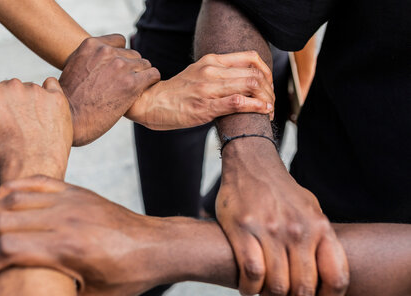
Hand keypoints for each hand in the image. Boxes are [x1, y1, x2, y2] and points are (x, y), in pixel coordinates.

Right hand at [0, 77, 72, 181]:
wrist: (32, 173)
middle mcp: (12, 85)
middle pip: (8, 89)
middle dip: (9, 105)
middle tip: (14, 129)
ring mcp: (37, 91)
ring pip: (31, 91)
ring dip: (30, 104)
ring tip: (31, 129)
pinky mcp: (57, 99)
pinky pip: (52, 89)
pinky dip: (50, 99)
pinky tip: (46, 117)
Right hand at [0, 175, 169, 295]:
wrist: (154, 247)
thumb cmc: (126, 277)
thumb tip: (30, 294)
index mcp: (68, 249)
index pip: (8, 248)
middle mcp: (65, 220)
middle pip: (3, 221)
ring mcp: (71, 201)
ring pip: (13, 198)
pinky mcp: (76, 191)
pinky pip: (35, 180)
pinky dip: (10, 188)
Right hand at [60, 34, 160, 145]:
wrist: (71, 120)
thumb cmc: (68, 101)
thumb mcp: (73, 69)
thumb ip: (89, 59)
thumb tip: (96, 60)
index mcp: (91, 45)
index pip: (119, 41)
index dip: (121, 56)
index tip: (117, 70)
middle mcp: (107, 52)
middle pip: (133, 54)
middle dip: (131, 68)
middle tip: (124, 85)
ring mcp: (120, 67)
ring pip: (144, 64)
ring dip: (141, 76)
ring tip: (132, 91)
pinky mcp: (132, 84)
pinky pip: (153, 75)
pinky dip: (151, 82)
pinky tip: (143, 91)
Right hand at [126, 51, 274, 129]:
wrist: (150, 103)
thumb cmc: (175, 93)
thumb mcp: (198, 73)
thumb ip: (219, 73)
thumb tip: (242, 80)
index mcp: (212, 60)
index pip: (251, 58)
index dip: (267, 72)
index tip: (268, 85)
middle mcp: (212, 71)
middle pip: (255, 73)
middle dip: (270, 90)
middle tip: (271, 102)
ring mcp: (209, 88)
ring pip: (251, 85)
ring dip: (267, 99)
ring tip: (269, 109)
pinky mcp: (206, 107)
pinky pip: (239, 102)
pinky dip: (257, 107)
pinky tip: (264, 112)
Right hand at [217, 139, 348, 295]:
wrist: (251, 164)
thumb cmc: (281, 191)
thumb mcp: (311, 210)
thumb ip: (320, 239)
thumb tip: (325, 272)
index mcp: (319, 227)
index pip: (336, 278)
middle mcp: (298, 230)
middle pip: (303, 288)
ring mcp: (270, 230)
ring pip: (276, 285)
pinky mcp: (243, 229)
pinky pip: (251, 272)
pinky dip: (249, 288)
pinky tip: (247, 287)